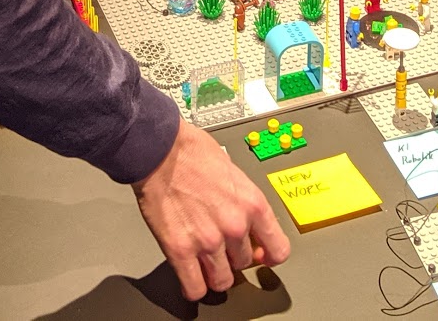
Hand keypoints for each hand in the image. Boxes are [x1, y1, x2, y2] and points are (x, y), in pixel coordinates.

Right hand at [133, 121, 290, 299]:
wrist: (160, 149)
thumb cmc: (192, 152)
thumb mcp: (234, 172)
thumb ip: (243, 202)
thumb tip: (247, 222)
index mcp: (253, 204)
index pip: (278, 249)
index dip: (268, 256)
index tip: (261, 256)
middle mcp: (235, 226)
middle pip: (244, 264)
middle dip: (233, 257)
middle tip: (221, 247)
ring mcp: (208, 241)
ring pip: (222, 280)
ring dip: (214, 273)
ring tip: (205, 262)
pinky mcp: (180, 250)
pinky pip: (195, 287)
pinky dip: (194, 287)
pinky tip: (190, 277)